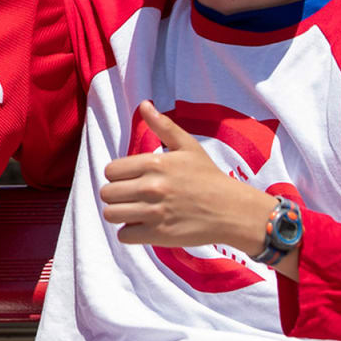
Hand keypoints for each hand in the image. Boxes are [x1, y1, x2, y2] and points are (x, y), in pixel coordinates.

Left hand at [101, 101, 273, 255]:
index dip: (118, 176)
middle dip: (118, 195)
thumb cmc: (209, 177)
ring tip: (136, 212)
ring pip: (111, 214)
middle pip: (107, 193)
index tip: (132, 180)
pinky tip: (145, 226)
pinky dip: (131, 233)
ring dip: (121, 214)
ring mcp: (154, 212)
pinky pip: (124, 235)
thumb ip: (163, 126)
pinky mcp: (159, 235)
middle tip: (134, 197)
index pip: (110, 171)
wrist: (234, 210)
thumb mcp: (188, 147)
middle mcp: (151, 187)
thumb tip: (144, 105)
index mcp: (153, 163)